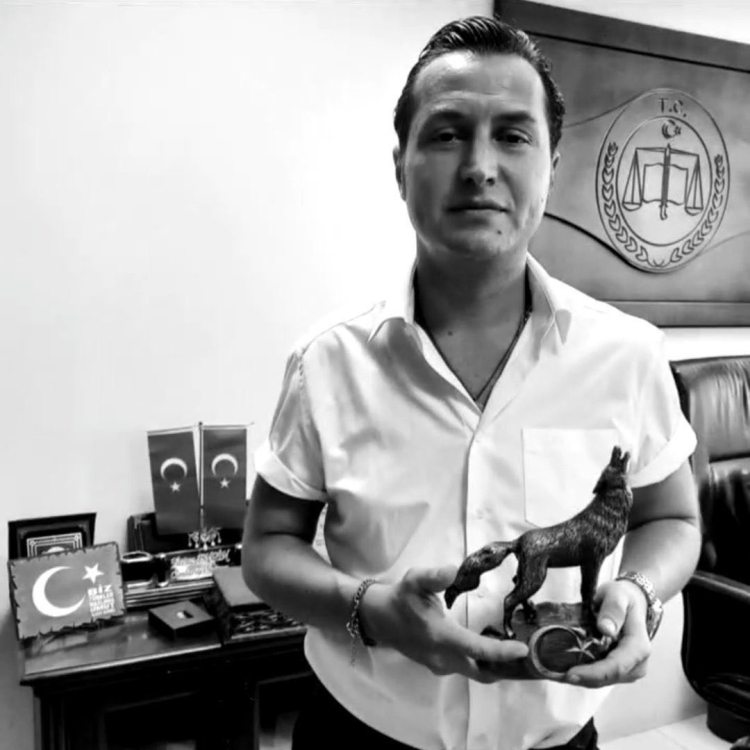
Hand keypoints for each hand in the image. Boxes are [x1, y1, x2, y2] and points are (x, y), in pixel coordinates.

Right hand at [359, 564, 527, 683]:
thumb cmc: (401, 597)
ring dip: (495, 667)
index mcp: (441, 636)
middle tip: (529, 658)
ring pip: (474, 673)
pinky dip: (481, 664)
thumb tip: (453, 568)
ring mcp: (440, 665)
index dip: (501, 652)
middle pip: (482, 672)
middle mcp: (442, 657)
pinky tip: (491, 650)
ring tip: (515, 652)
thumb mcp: (415, 580)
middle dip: (506, 669)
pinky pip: (465, 670)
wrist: (379, 617)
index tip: (522, 649)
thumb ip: (434, 576)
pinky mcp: (438, 666)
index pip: (476, 649)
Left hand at [563, 579, 651, 687]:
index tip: (570, 673)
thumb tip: (606, 629)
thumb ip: (613, 609)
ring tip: (554, 673)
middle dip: (582, 679)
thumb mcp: (617, 594)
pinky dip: (583, 675)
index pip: (616, 666)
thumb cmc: (623, 597)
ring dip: (580, 679)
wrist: (631, 602)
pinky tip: (563, 669)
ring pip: (603, 681)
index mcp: (638, 647)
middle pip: (607, 678)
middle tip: (553, 674)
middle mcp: (637, 663)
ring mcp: (628, 669)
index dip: (593, 673)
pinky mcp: (619, 670)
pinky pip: (600, 677)